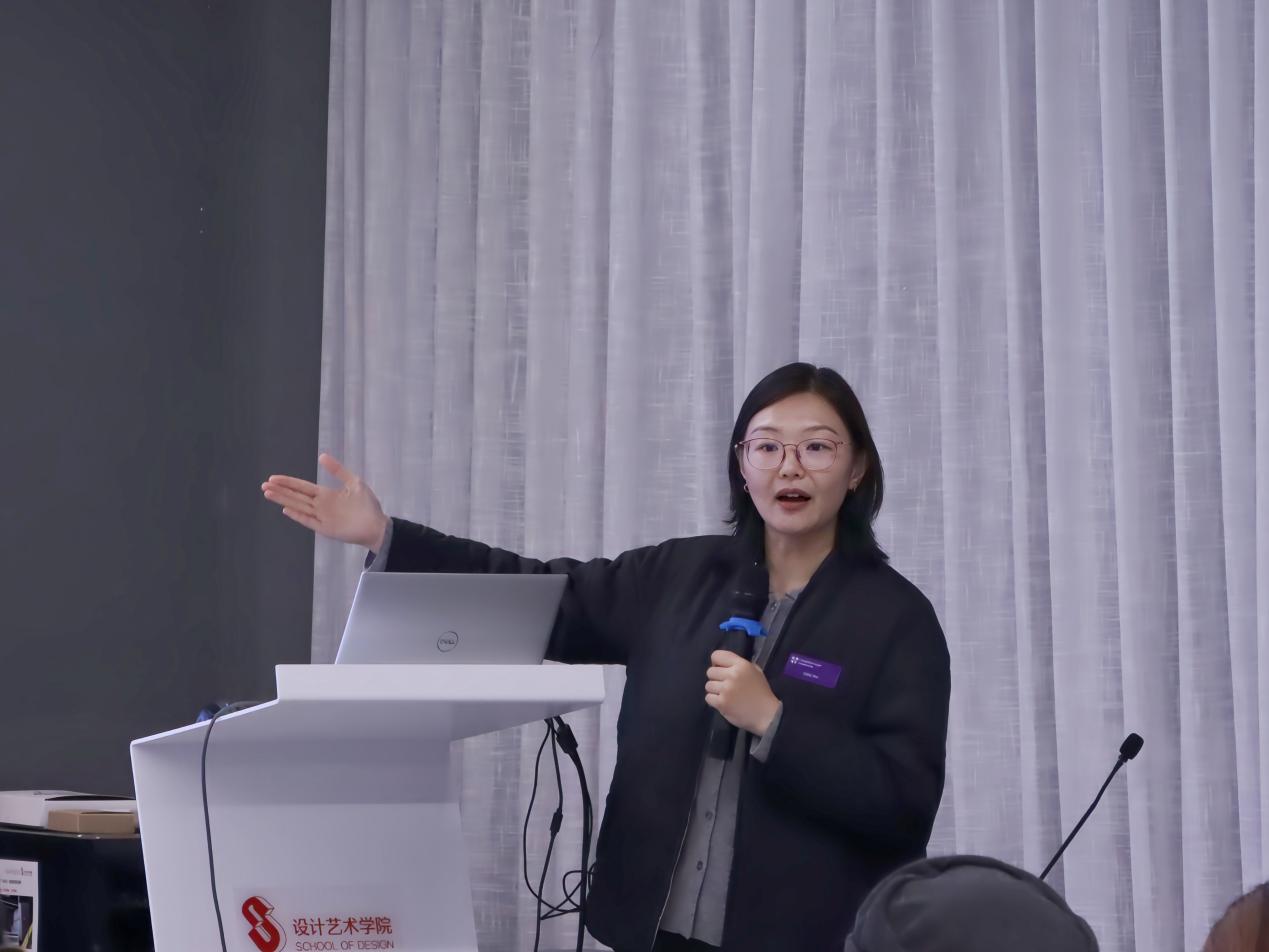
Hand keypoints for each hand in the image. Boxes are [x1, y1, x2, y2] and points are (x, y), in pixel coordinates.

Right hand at [261, 453, 390, 550]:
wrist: (377, 525)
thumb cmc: (367, 505)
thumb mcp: (354, 482)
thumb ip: (338, 470)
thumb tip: (321, 456)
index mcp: (326, 494)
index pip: (302, 487)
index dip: (288, 482)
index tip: (273, 478)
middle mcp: (320, 505)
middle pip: (296, 496)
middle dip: (280, 490)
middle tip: (264, 485)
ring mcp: (321, 517)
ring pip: (298, 506)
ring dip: (284, 500)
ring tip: (268, 494)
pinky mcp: (325, 528)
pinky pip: (309, 521)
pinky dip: (298, 515)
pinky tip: (286, 509)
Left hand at [704, 650, 780, 735]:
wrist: (767, 715)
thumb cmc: (761, 692)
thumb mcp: (755, 671)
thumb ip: (740, 665)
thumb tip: (723, 664)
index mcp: (741, 665)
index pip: (717, 655)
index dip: (716, 662)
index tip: (721, 669)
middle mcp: (732, 675)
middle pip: (710, 671)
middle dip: (716, 678)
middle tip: (725, 685)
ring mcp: (726, 689)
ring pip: (708, 685)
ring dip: (715, 691)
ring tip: (725, 695)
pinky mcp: (722, 703)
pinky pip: (708, 698)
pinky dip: (714, 701)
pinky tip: (724, 702)